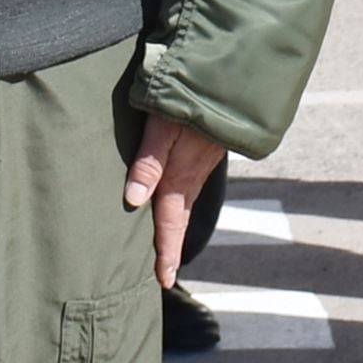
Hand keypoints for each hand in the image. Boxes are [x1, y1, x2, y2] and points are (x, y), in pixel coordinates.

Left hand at [124, 113, 226, 287]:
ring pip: (185, 202)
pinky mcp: (205, 150)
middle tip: (163, 273)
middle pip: (179, 219)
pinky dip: (181, 202)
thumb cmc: (188, 99)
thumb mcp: (161, 127)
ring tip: (165, 242)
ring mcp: (202, 164)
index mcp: (180, 178)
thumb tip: (132, 203)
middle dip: (171, 246)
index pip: (170, 225)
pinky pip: (191, 185)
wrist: (230, 81)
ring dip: (175, 224)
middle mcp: (193, 177)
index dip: (166, 254)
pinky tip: (176, 198)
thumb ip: (147, 163)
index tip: (164, 282)